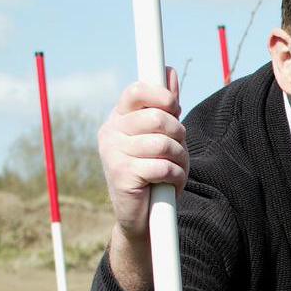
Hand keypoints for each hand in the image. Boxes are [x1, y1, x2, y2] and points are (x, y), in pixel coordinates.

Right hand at [97, 73, 185, 290]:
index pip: (137, 91)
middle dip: (178, 134)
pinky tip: (168, 184)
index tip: (174, 108)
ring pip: (163, 144)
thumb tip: (168, 72)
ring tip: (174, 170)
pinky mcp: (122, 175)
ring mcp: (113, 153)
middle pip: (157, 118)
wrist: (141, 218)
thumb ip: (165, 106)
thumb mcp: (163, 136)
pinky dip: (175, 177)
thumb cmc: (154, 173)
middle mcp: (110, 132)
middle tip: (177, 149)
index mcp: (118, 119)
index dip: (161, 96)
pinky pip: (163, 167)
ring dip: (180, 159)